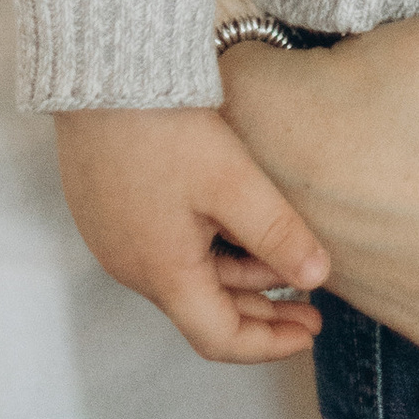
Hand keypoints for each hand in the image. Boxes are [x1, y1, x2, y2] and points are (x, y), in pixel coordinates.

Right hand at [54, 105, 331, 364]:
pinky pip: (166, 248)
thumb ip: (276, 233)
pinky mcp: (109, 207)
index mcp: (161, 272)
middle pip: (204, 309)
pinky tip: (239, 227)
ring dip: (239, 277)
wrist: (99, 73)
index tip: (312, 332)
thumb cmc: (162, 127)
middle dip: (262, 312)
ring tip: (288, 261)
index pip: (218, 338)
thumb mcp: (232, 181)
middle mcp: (131, 266)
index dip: (269, 344)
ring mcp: (116, 236)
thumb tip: (319, 278)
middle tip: (311, 307)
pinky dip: (209, 252)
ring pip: (187, 275)